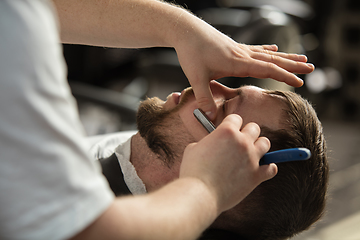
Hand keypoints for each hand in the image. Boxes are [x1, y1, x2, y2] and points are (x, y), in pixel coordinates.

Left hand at [174, 21, 313, 119]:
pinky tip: (275, 48)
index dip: (284, 76)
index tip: (300, 82)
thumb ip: (204, 98)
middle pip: (273, 60)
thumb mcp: (195, 77)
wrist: (186, 30)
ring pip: (268, 54)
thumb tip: (209, 118)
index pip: (267, 69)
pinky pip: (256, 49)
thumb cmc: (191, 52)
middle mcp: (242, 54)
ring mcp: (239, 49)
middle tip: (311, 68)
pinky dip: (268, 50)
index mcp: (237, 63)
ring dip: (285, 56)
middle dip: (293, 65)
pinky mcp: (234, 46)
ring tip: (302, 58)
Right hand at [179, 114, 276, 213]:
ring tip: (252, 153)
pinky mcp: (256, 175)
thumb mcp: (193, 148)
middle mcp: (242, 141)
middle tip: (241, 142)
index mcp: (226, 131)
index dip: (232, 124)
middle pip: (254, 128)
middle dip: (247, 133)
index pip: (236, 118)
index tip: (229, 131)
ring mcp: (251, 158)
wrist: (200, 193)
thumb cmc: (193, 171)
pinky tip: (262, 169)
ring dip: (259, 147)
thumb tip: (210, 145)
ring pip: (265, 144)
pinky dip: (268, 168)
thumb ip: (206, 142)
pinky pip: (272, 168)